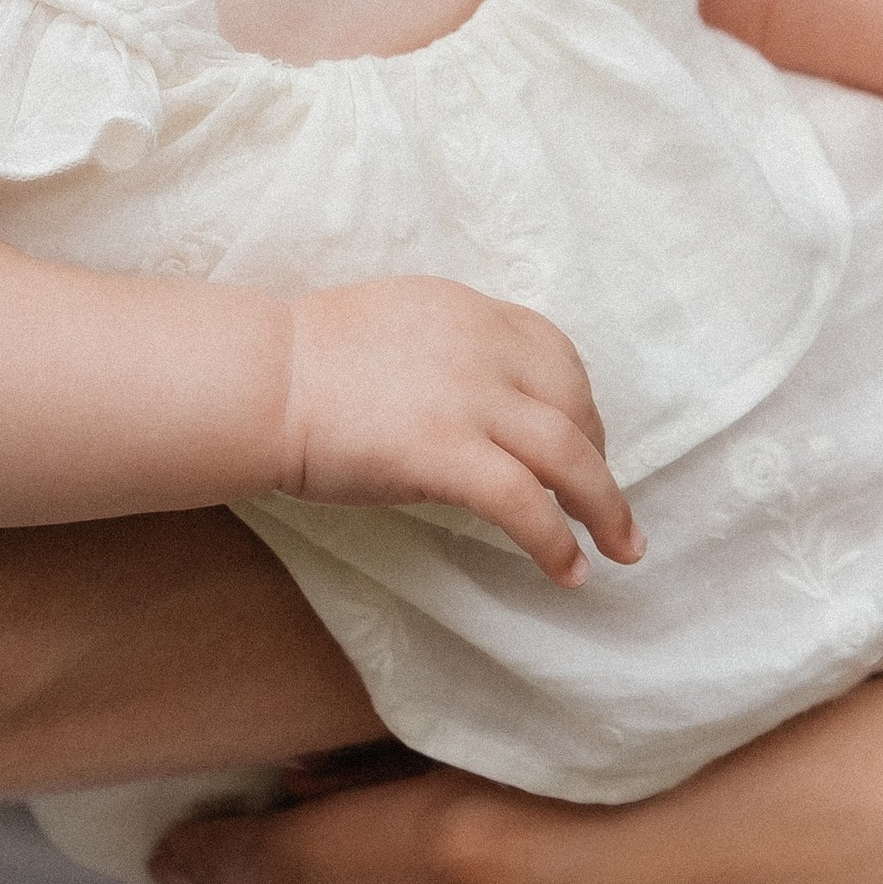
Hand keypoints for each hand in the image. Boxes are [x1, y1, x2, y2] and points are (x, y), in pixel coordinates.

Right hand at [281, 278, 641, 589]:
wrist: (260, 380)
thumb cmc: (304, 363)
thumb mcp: (394, 327)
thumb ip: (446, 354)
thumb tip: (476, 406)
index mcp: (469, 312)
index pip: (553, 350)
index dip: (579, 399)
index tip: (584, 437)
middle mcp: (484, 347)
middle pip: (575, 402)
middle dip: (599, 456)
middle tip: (600, 501)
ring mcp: (470, 399)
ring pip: (571, 455)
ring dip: (607, 506)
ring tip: (622, 548)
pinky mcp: (448, 452)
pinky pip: (526, 504)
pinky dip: (557, 541)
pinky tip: (569, 571)